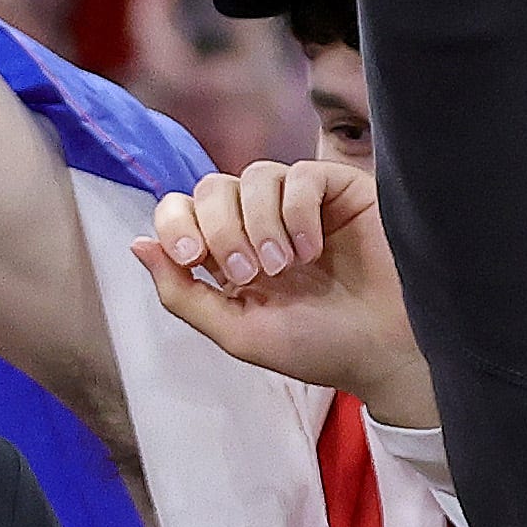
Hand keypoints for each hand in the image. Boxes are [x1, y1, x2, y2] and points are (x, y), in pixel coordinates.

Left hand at [126, 157, 434, 421]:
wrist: (389, 352)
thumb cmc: (318, 347)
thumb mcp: (237, 330)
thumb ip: (183, 293)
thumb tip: (137, 244)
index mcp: (228, 253)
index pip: (179, 210)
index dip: (176, 224)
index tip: (194, 260)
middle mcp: (260, 222)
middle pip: (211, 188)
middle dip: (220, 229)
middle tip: (250, 273)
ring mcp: (300, 205)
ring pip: (253, 176)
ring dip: (258, 222)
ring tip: (286, 266)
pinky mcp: (340, 192)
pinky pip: (300, 175)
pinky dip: (297, 211)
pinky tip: (314, 248)